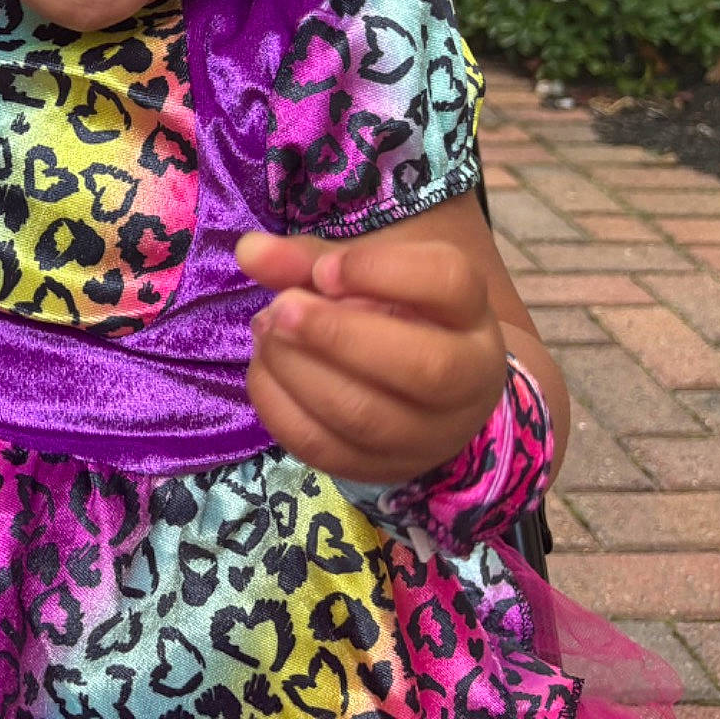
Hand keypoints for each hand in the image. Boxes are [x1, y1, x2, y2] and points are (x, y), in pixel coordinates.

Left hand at [238, 230, 508, 484]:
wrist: (424, 390)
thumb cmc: (390, 314)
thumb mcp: (360, 274)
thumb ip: (308, 260)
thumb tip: (249, 251)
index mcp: (470, 312)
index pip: (449, 282)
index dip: (380, 271)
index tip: (325, 270)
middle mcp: (468, 379)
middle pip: (423, 367)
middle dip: (336, 335)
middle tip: (280, 308)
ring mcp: (431, 435)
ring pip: (368, 417)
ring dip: (300, 371)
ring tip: (266, 331)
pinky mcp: (384, 469)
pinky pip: (326, 448)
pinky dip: (280, 407)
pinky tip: (264, 368)